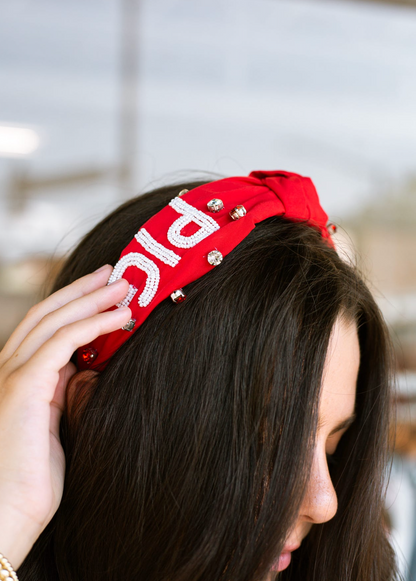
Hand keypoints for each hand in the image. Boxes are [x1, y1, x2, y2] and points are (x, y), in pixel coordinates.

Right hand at [0, 265, 130, 568]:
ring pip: (55, 320)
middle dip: (83, 290)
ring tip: (125, 286)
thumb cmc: (34, 479)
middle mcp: (9, 368)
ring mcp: (13, 375)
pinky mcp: (25, 387)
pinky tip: (121, 316)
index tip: (103, 290)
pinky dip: (94, 323)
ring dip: (92, 299)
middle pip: (47, 313)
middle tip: (115, 273)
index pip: (45, 327)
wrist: (9, 516)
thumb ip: (67, 391)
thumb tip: (91, 368)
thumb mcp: (56, 423)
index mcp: (18, 377)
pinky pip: (64, 342)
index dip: (73, 303)